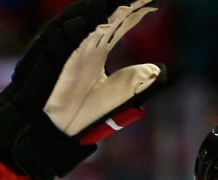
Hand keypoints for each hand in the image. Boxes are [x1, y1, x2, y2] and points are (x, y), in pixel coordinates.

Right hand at [0, 0, 165, 179]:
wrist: (59, 129)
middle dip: (121, 5)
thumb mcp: (119, 94)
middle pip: (105, 18)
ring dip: (102, 10)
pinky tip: (99, 20)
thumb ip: (136, 80)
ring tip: (122, 1)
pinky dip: (82, 29)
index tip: (151, 4)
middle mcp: (86, 46)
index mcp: (99, 51)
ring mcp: (71, 51)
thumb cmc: (85, 112)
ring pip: (85, 22)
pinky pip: (68, 40)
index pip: (119, 25)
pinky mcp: (58, 62)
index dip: (134, 13)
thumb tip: (158, 70)